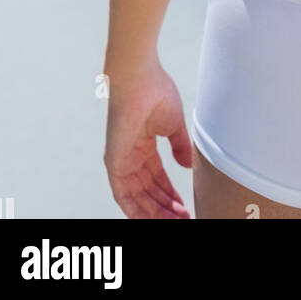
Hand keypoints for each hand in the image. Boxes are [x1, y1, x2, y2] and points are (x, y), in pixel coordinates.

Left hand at [104, 61, 191, 218]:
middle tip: (183, 218)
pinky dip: (136, 209)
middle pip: (148, 191)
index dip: (170, 193)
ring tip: (175, 221)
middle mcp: (130, 156)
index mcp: (143, 145)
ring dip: (154, 211)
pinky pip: (123, 194)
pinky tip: (151, 218)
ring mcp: (121, 161)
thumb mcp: (174, 125)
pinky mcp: (114, 163)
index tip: (184, 206)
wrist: (139, 78)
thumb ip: (179, 146)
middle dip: (165, 207)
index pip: (157, 177)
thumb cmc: (155, 92)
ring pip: (137, 197)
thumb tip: (186, 166)